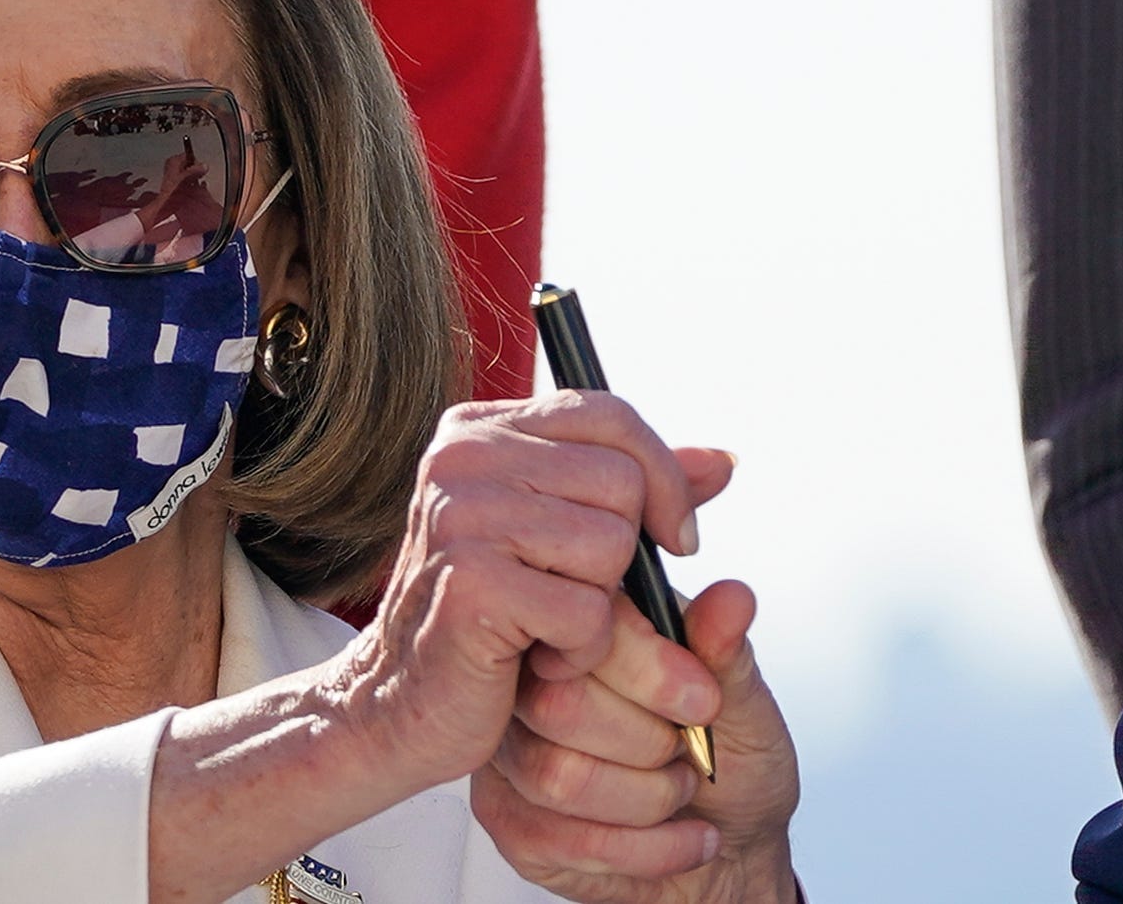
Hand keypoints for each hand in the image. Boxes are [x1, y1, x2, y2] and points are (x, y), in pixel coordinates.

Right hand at [321, 391, 736, 813]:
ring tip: (548, 626)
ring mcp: (461, 516)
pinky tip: (536, 659)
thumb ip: (639, 489)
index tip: (674, 537)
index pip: (611, 416)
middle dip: (627, 555)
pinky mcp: (473, 585)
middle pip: (623, 481)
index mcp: (480, 428)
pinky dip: (580, 651)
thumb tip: (723, 461)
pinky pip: (588, 611)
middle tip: (579, 596)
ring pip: (612, 546)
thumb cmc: (489, 620)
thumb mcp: (563, 535)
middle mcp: (462, 456)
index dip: (664, 477)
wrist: (399, 707)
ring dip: (601, 608)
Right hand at [472, 579, 802, 903]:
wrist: (732, 846)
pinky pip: (557, 839)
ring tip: (679, 791)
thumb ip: (729, 655)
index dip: (651, 672)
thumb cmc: (734, 764)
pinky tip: (677, 839)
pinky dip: (641, 850)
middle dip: (648, 746)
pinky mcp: (507, 815)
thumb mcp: (748, 707)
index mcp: (596, 629)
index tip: (702, 705)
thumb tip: (732, 598)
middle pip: (558, 704)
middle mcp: (539, 679)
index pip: (588, 629)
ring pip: (556, 776)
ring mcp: (514, 747)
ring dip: (646, 800)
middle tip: (686, 752)